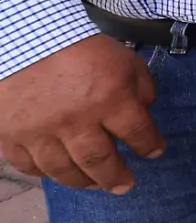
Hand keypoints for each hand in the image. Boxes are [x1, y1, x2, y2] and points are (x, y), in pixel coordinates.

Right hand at [0, 35, 163, 192]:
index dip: (149, 145)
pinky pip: (28, 165)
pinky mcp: (11, 134)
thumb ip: (140, 86)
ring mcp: (40, 131)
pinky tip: (55, 173)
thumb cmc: (78, 46)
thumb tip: (145, 110)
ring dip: (82, 182)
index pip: (137, 132)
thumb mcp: (122, 58)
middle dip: (117, 177)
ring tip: (95, 185)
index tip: (154, 152)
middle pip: (100, 162)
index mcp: (108, 98)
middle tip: (126, 186)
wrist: (24, 37)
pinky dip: (43, 173)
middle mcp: (76, 121)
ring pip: (64, 170)